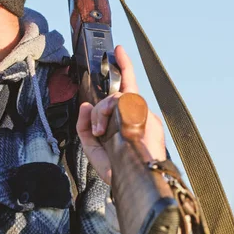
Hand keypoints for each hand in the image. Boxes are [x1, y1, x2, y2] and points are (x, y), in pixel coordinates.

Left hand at [76, 45, 165, 184]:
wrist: (131, 183)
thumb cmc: (117, 168)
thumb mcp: (92, 146)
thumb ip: (85, 125)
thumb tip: (85, 105)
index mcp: (125, 118)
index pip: (126, 88)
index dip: (124, 67)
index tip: (117, 50)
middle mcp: (137, 113)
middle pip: (123, 88)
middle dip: (113, 86)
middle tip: (105, 97)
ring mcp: (144, 114)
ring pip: (118, 96)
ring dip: (102, 112)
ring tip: (100, 132)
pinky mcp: (148, 117)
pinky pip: (125, 103)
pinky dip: (109, 114)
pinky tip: (106, 130)